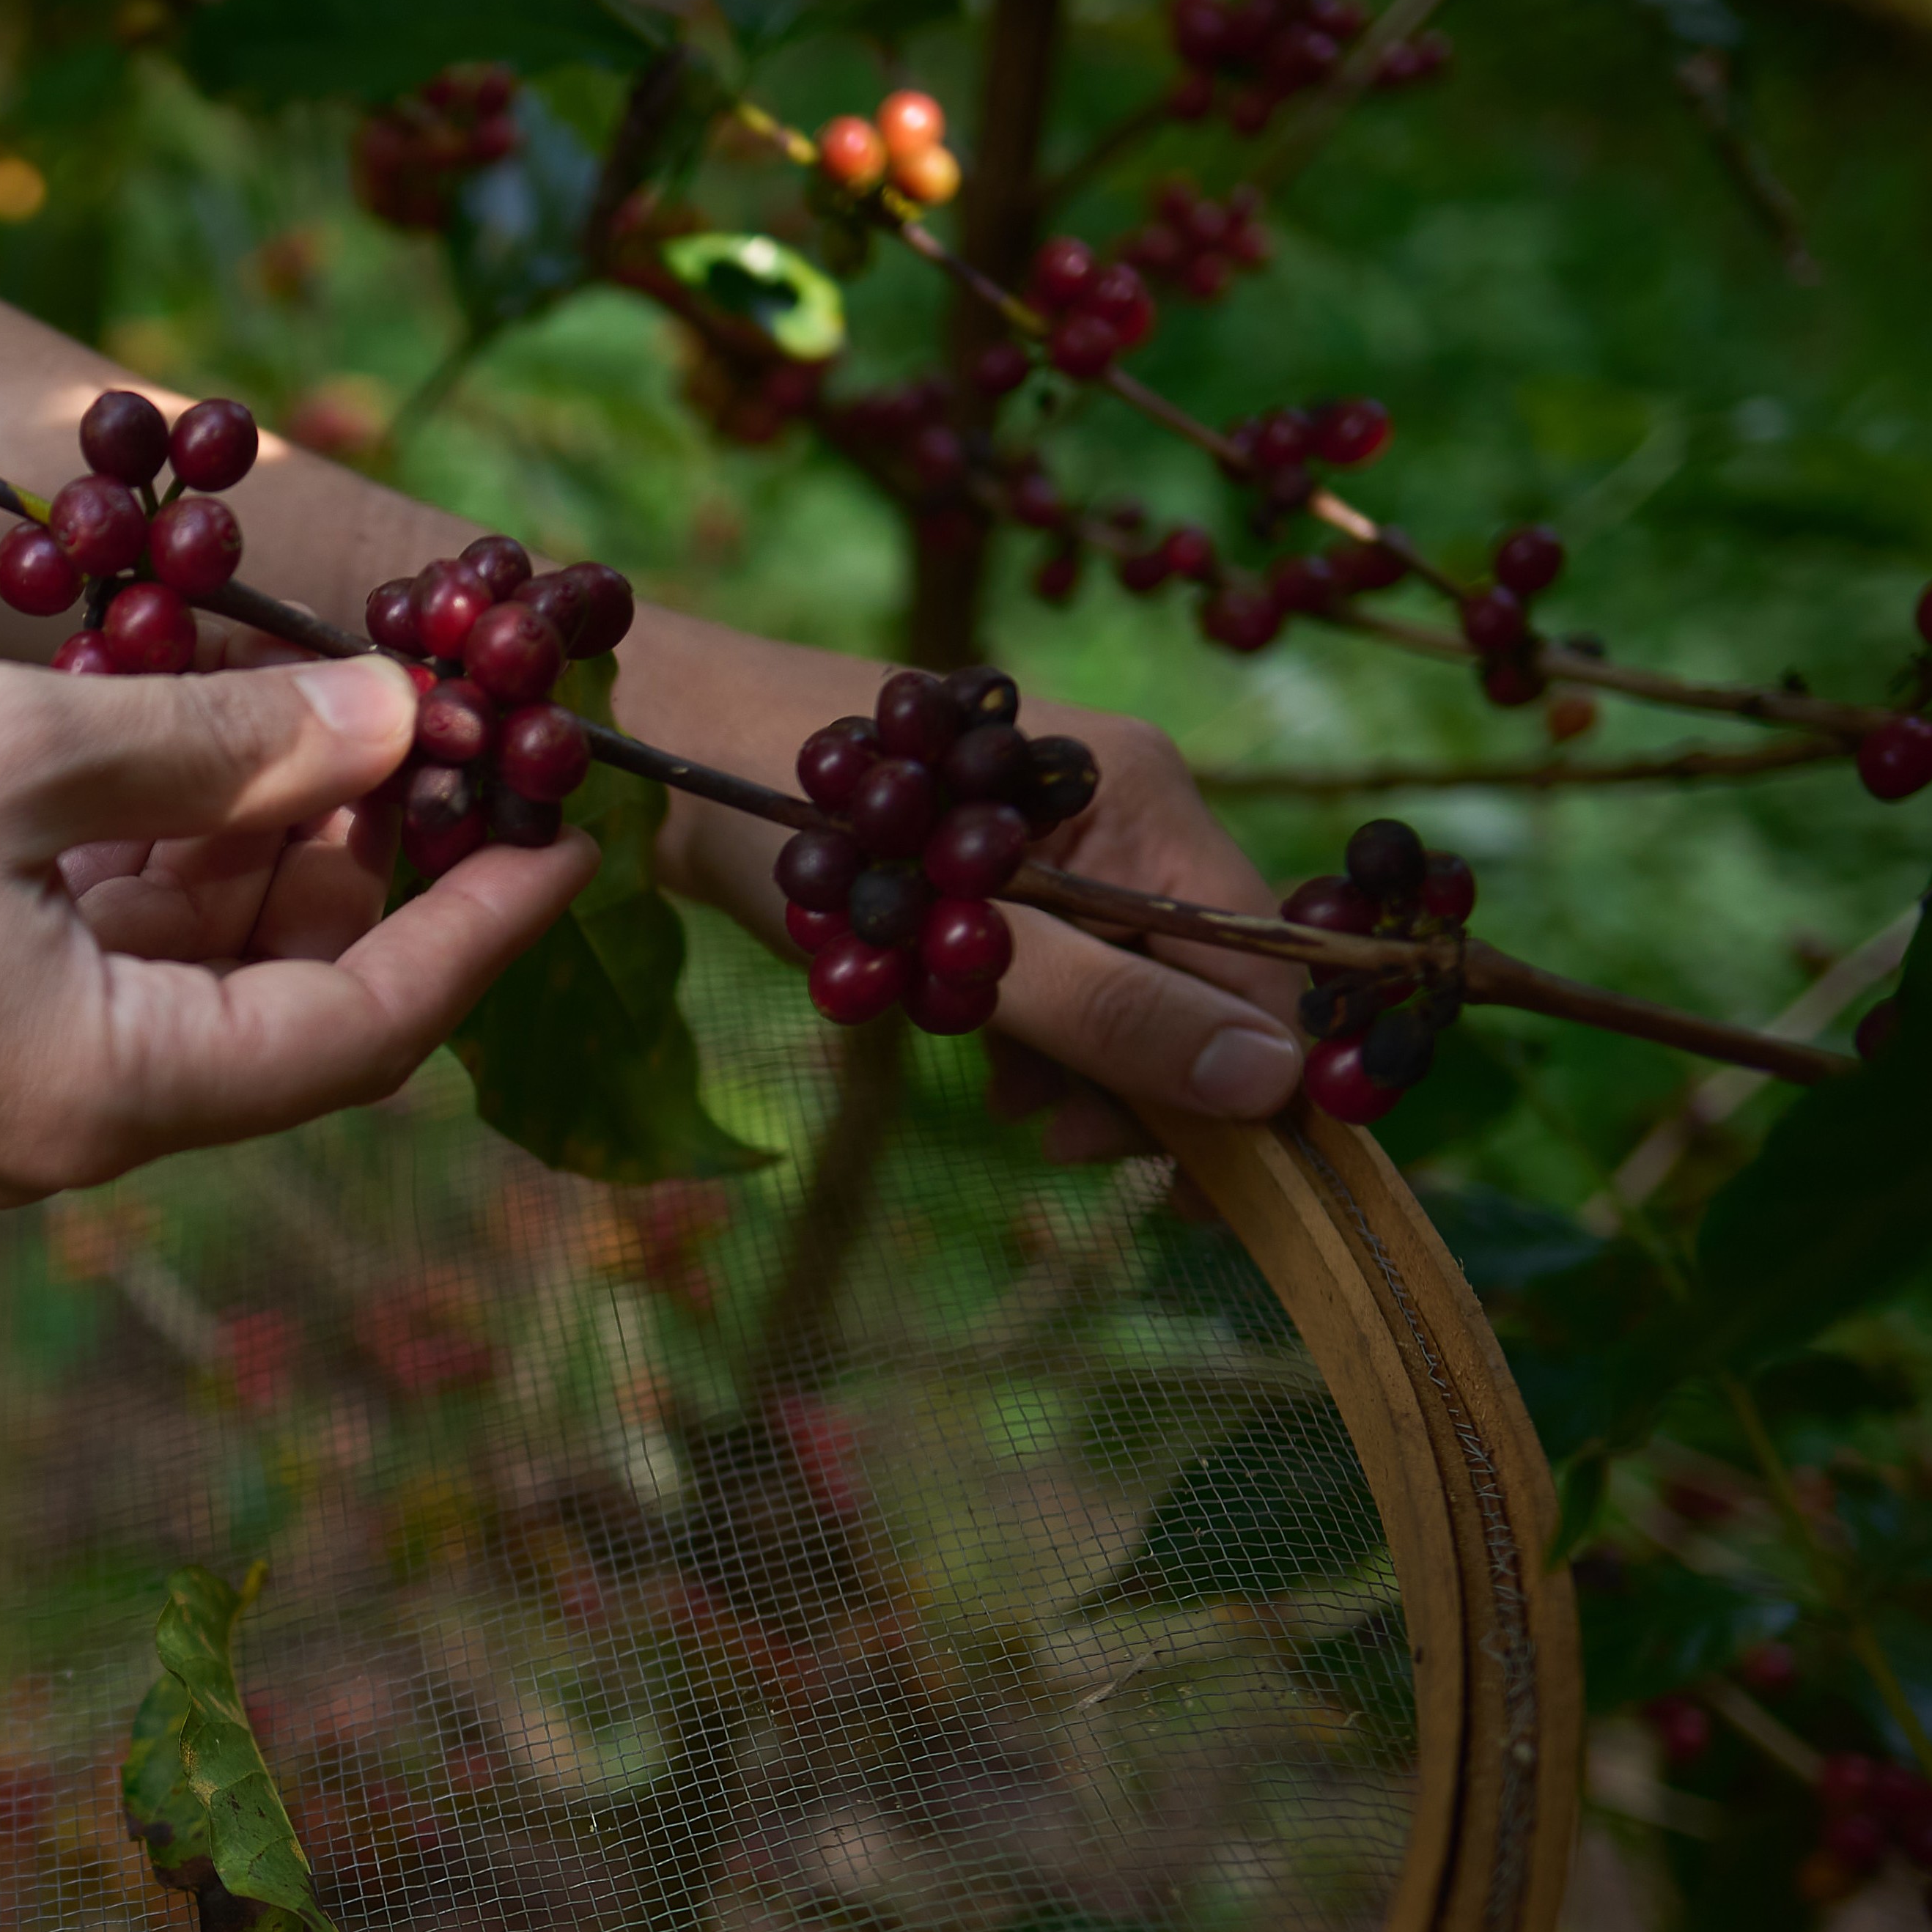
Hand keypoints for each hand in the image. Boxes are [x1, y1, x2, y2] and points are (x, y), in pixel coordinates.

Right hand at [0, 645, 593, 1203]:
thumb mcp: (9, 748)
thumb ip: (220, 745)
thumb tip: (399, 731)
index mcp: (100, 1097)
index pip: (357, 1033)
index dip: (479, 930)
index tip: (574, 834)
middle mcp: (56, 1132)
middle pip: (280, 1018)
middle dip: (379, 880)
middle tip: (458, 736)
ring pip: (183, 989)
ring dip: (265, 864)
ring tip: (338, 719)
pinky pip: (85, 973)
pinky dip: (154, 873)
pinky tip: (187, 755)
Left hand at [664, 694, 1303, 1159]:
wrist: (666, 755)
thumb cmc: (792, 825)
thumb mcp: (962, 941)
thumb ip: (1111, 1011)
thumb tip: (1265, 1087)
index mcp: (1146, 795)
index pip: (1263, 962)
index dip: (1245, 1077)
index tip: (1182, 1176)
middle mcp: (1125, 806)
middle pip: (1201, 978)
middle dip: (1148, 1077)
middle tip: (1056, 1139)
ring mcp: (1067, 837)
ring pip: (1130, 985)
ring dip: (1083, 1063)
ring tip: (1007, 1099)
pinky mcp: (1008, 871)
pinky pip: (1065, 969)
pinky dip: (1035, 1028)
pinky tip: (983, 1059)